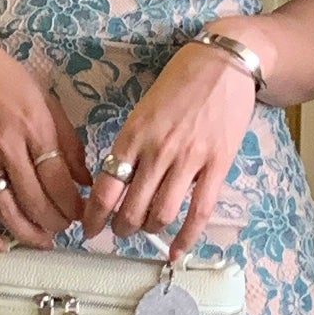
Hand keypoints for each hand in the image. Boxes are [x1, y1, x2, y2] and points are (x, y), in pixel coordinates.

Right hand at [0, 21, 90, 249]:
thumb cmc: (5, 78)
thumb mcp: (47, 101)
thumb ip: (68, 142)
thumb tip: (85, 181)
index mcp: (35, 127)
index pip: (59, 181)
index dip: (73, 205)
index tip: (81, 214)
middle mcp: (7, 145)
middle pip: (35, 200)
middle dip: (55, 222)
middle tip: (64, 227)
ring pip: (5, 209)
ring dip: (27, 233)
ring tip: (42, 242)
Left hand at [81, 41, 260, 252]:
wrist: (223, 63)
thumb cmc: (181, 82)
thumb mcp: (143, 109)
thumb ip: (132, 144)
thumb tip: (120, 181)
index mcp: (133, 134)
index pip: (105, 187)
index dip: (94, 216)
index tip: (90, 228)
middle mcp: (157, 150)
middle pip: (131, 208)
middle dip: (121, 229)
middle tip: (119, 233)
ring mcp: (189, 159)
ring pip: (161, 213)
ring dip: (149, 231)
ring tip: (145, 232)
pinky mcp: (217, 165)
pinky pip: (199, 211)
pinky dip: (186, 237)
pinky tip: (177, 251)